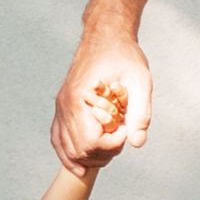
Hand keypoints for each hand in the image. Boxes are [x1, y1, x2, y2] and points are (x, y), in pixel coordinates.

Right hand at [55, 22, 154, 163]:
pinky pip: (58, 138)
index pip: (90, 142)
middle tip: (121, 136)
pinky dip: (68, 154)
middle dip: (103, 152)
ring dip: (89, 156)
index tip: (125, 129)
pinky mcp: (62, 107)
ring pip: (66, 149)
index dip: (112, 144)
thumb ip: (141, 113)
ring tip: (110, 145)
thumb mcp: (140, 81)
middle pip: (78, 150)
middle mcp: (65, 105)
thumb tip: (137, 143)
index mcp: (81, 98)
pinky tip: (81, 164)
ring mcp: (60, 107)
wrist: (105, 36)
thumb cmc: (124, 55)